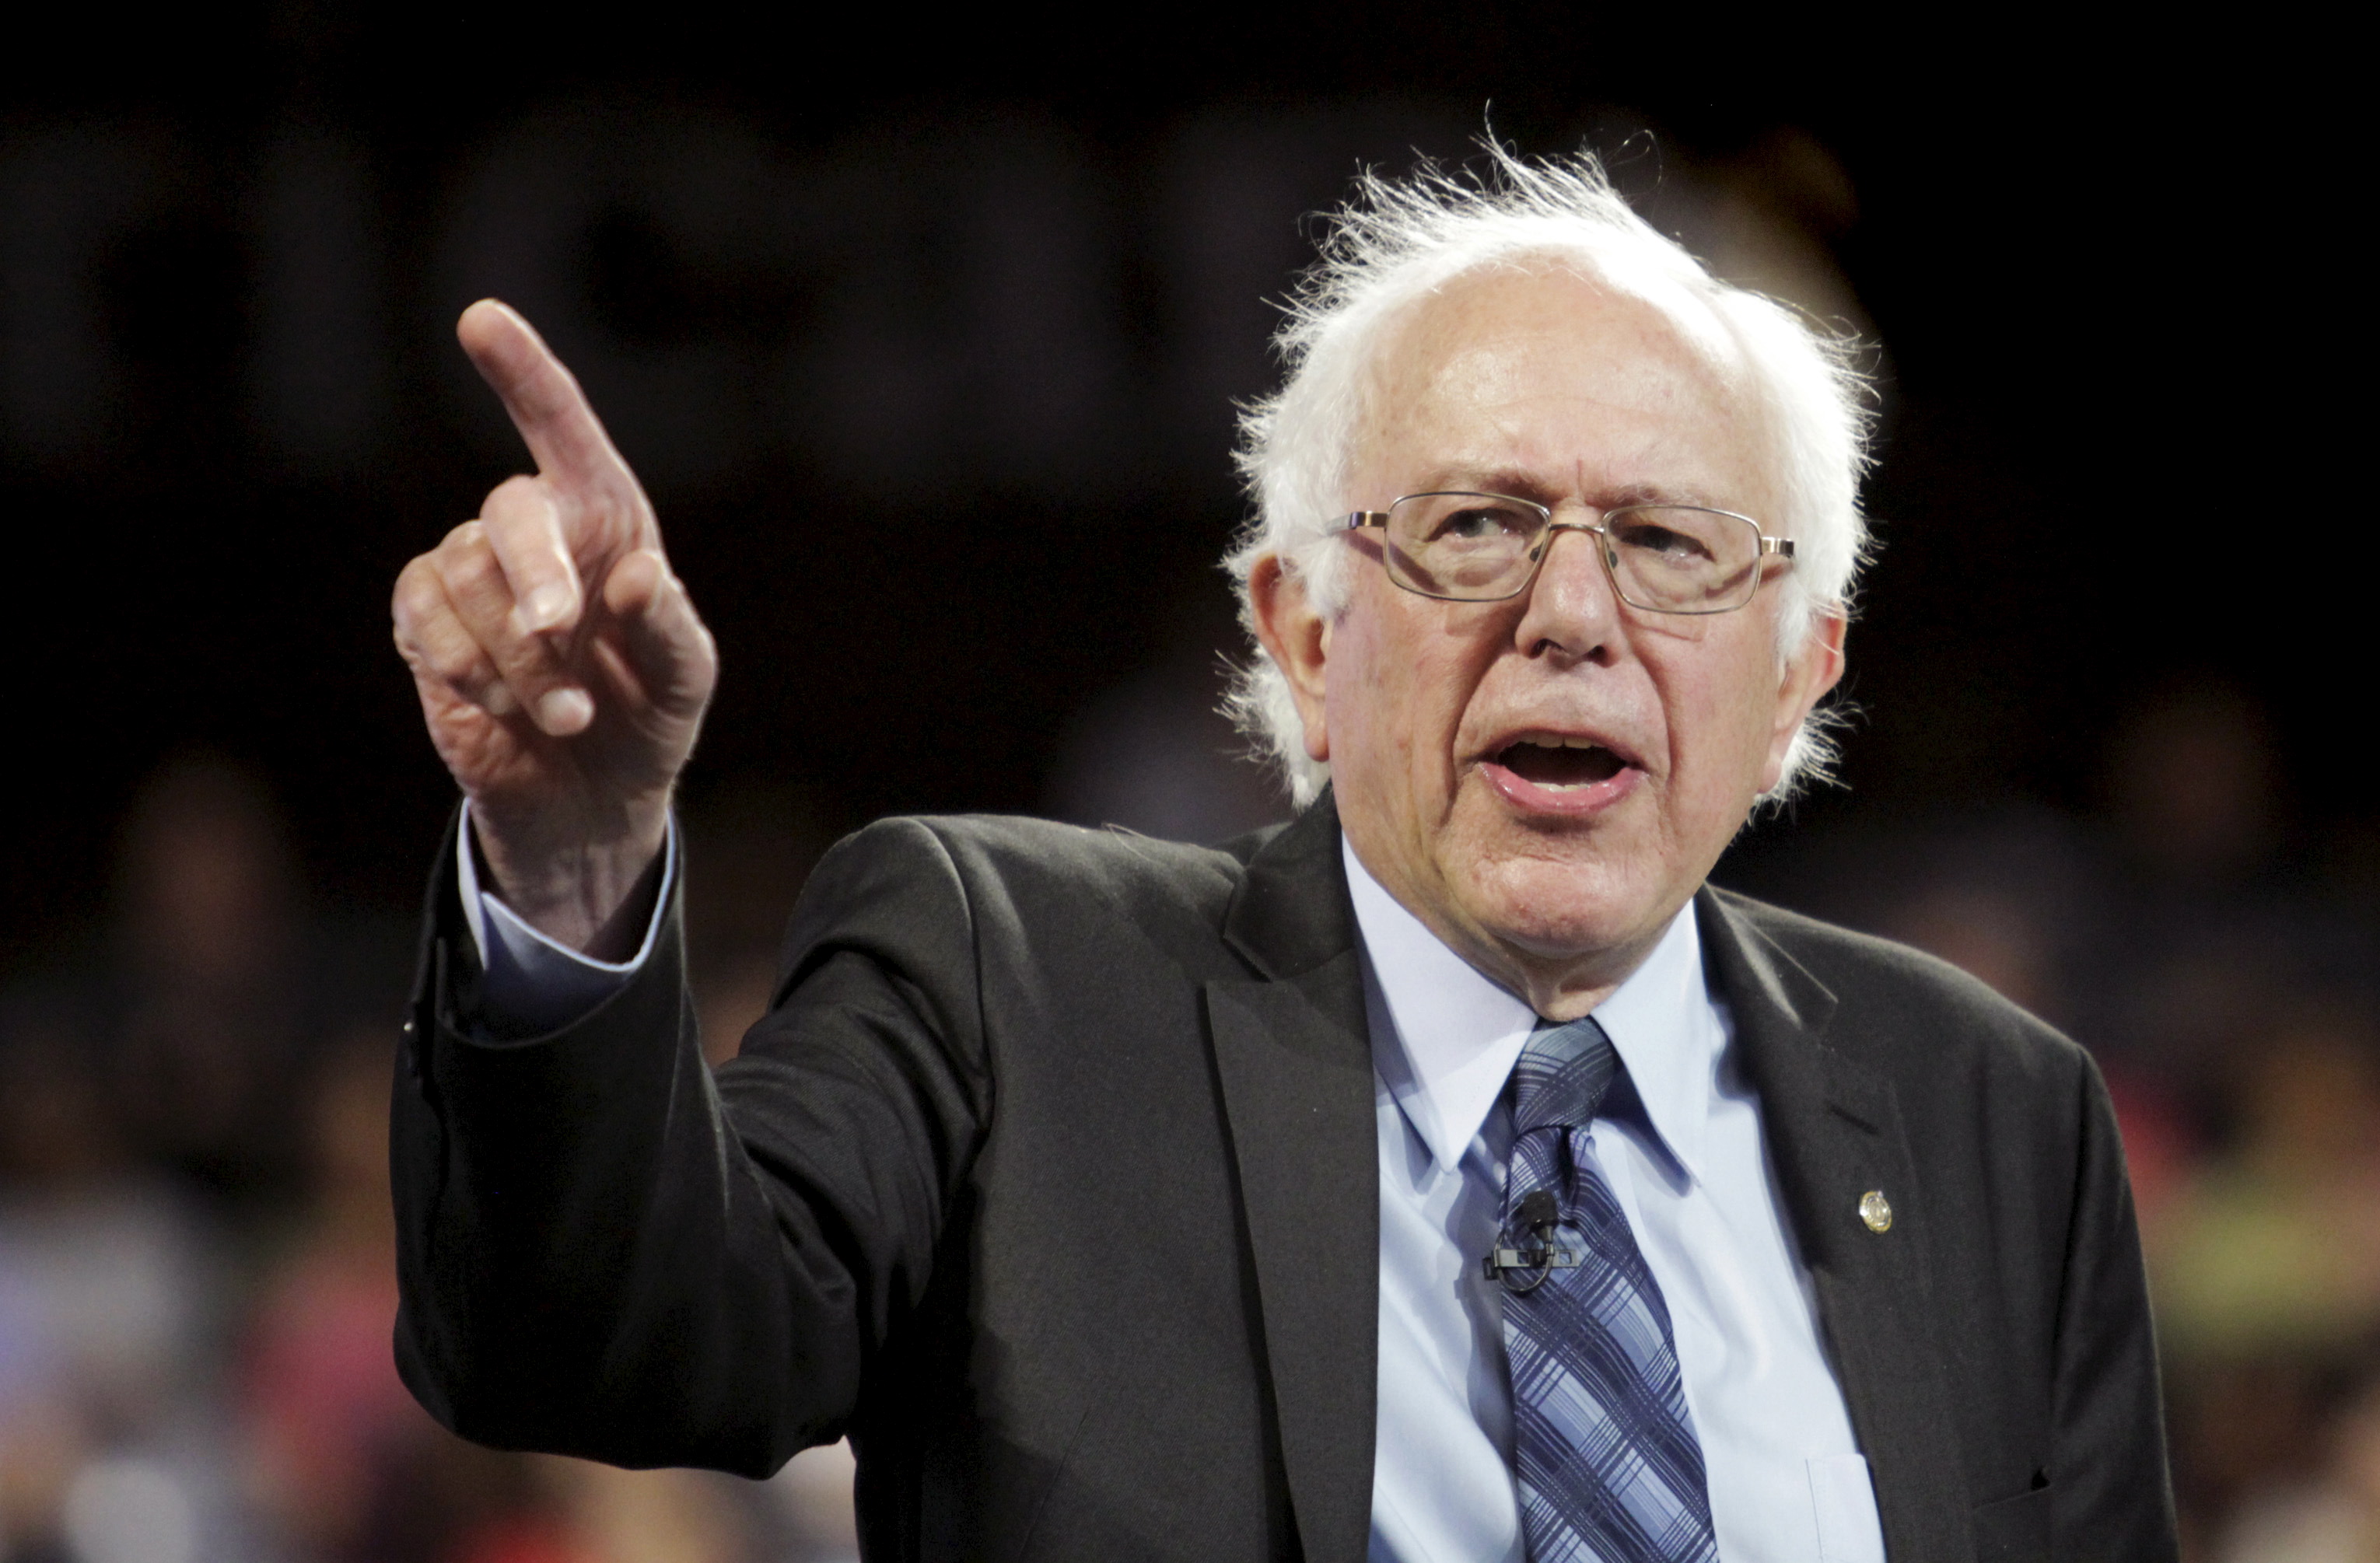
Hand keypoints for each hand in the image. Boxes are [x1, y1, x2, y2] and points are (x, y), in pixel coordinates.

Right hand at [392, 301, 716, 954]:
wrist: (594, 799)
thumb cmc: (649, 715)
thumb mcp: (685, 678)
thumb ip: (670, 625)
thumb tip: (637, 573)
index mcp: (607, 517)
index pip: (561, 428)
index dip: (522, 372)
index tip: (480, 319)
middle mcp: (533, 530)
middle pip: (511, 513)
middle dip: (538, 574)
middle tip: (565, 632)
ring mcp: (470, 573)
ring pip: (470, 583)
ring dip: (522, 660)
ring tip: (568, 713)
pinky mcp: (424, 623)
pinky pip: (427, 621)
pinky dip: (472, 671)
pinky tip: (509, 708)